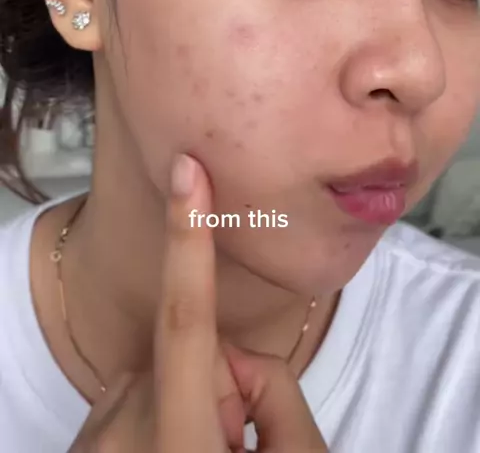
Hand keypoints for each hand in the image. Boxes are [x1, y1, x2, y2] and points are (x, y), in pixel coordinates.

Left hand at [68, 154, 327, 451]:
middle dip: (219, 379)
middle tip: (236, 437)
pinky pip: (129, 398)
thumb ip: (278, 393)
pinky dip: (155, 416)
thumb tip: (238, 356)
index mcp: (179, 443)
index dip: (190, 235)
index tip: (187, 171)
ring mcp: (95, 442)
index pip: (186, 317)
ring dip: (186, 402)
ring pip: (158, 376)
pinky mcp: (82, 446)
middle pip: (186, 354)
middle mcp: (123, 435)